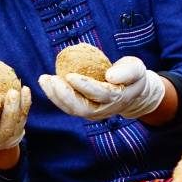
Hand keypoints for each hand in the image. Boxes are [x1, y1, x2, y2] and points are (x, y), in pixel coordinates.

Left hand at [37, 55, 166, 121]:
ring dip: (56, 96)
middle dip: (64, 95)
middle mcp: (104, 110)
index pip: (101, 95)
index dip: (85, 86)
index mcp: (118, 99)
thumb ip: (127, 71)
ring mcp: (92, 112)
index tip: (70, 75)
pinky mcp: (84, 109)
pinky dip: (55, 96)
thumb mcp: (137, 69)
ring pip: (72, 109)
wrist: (131, 91)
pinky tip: (46, 83)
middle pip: (82, 108)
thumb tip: (110, 76)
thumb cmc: (132, 76)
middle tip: (51, 80)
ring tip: (44, 80)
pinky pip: (68, 106)